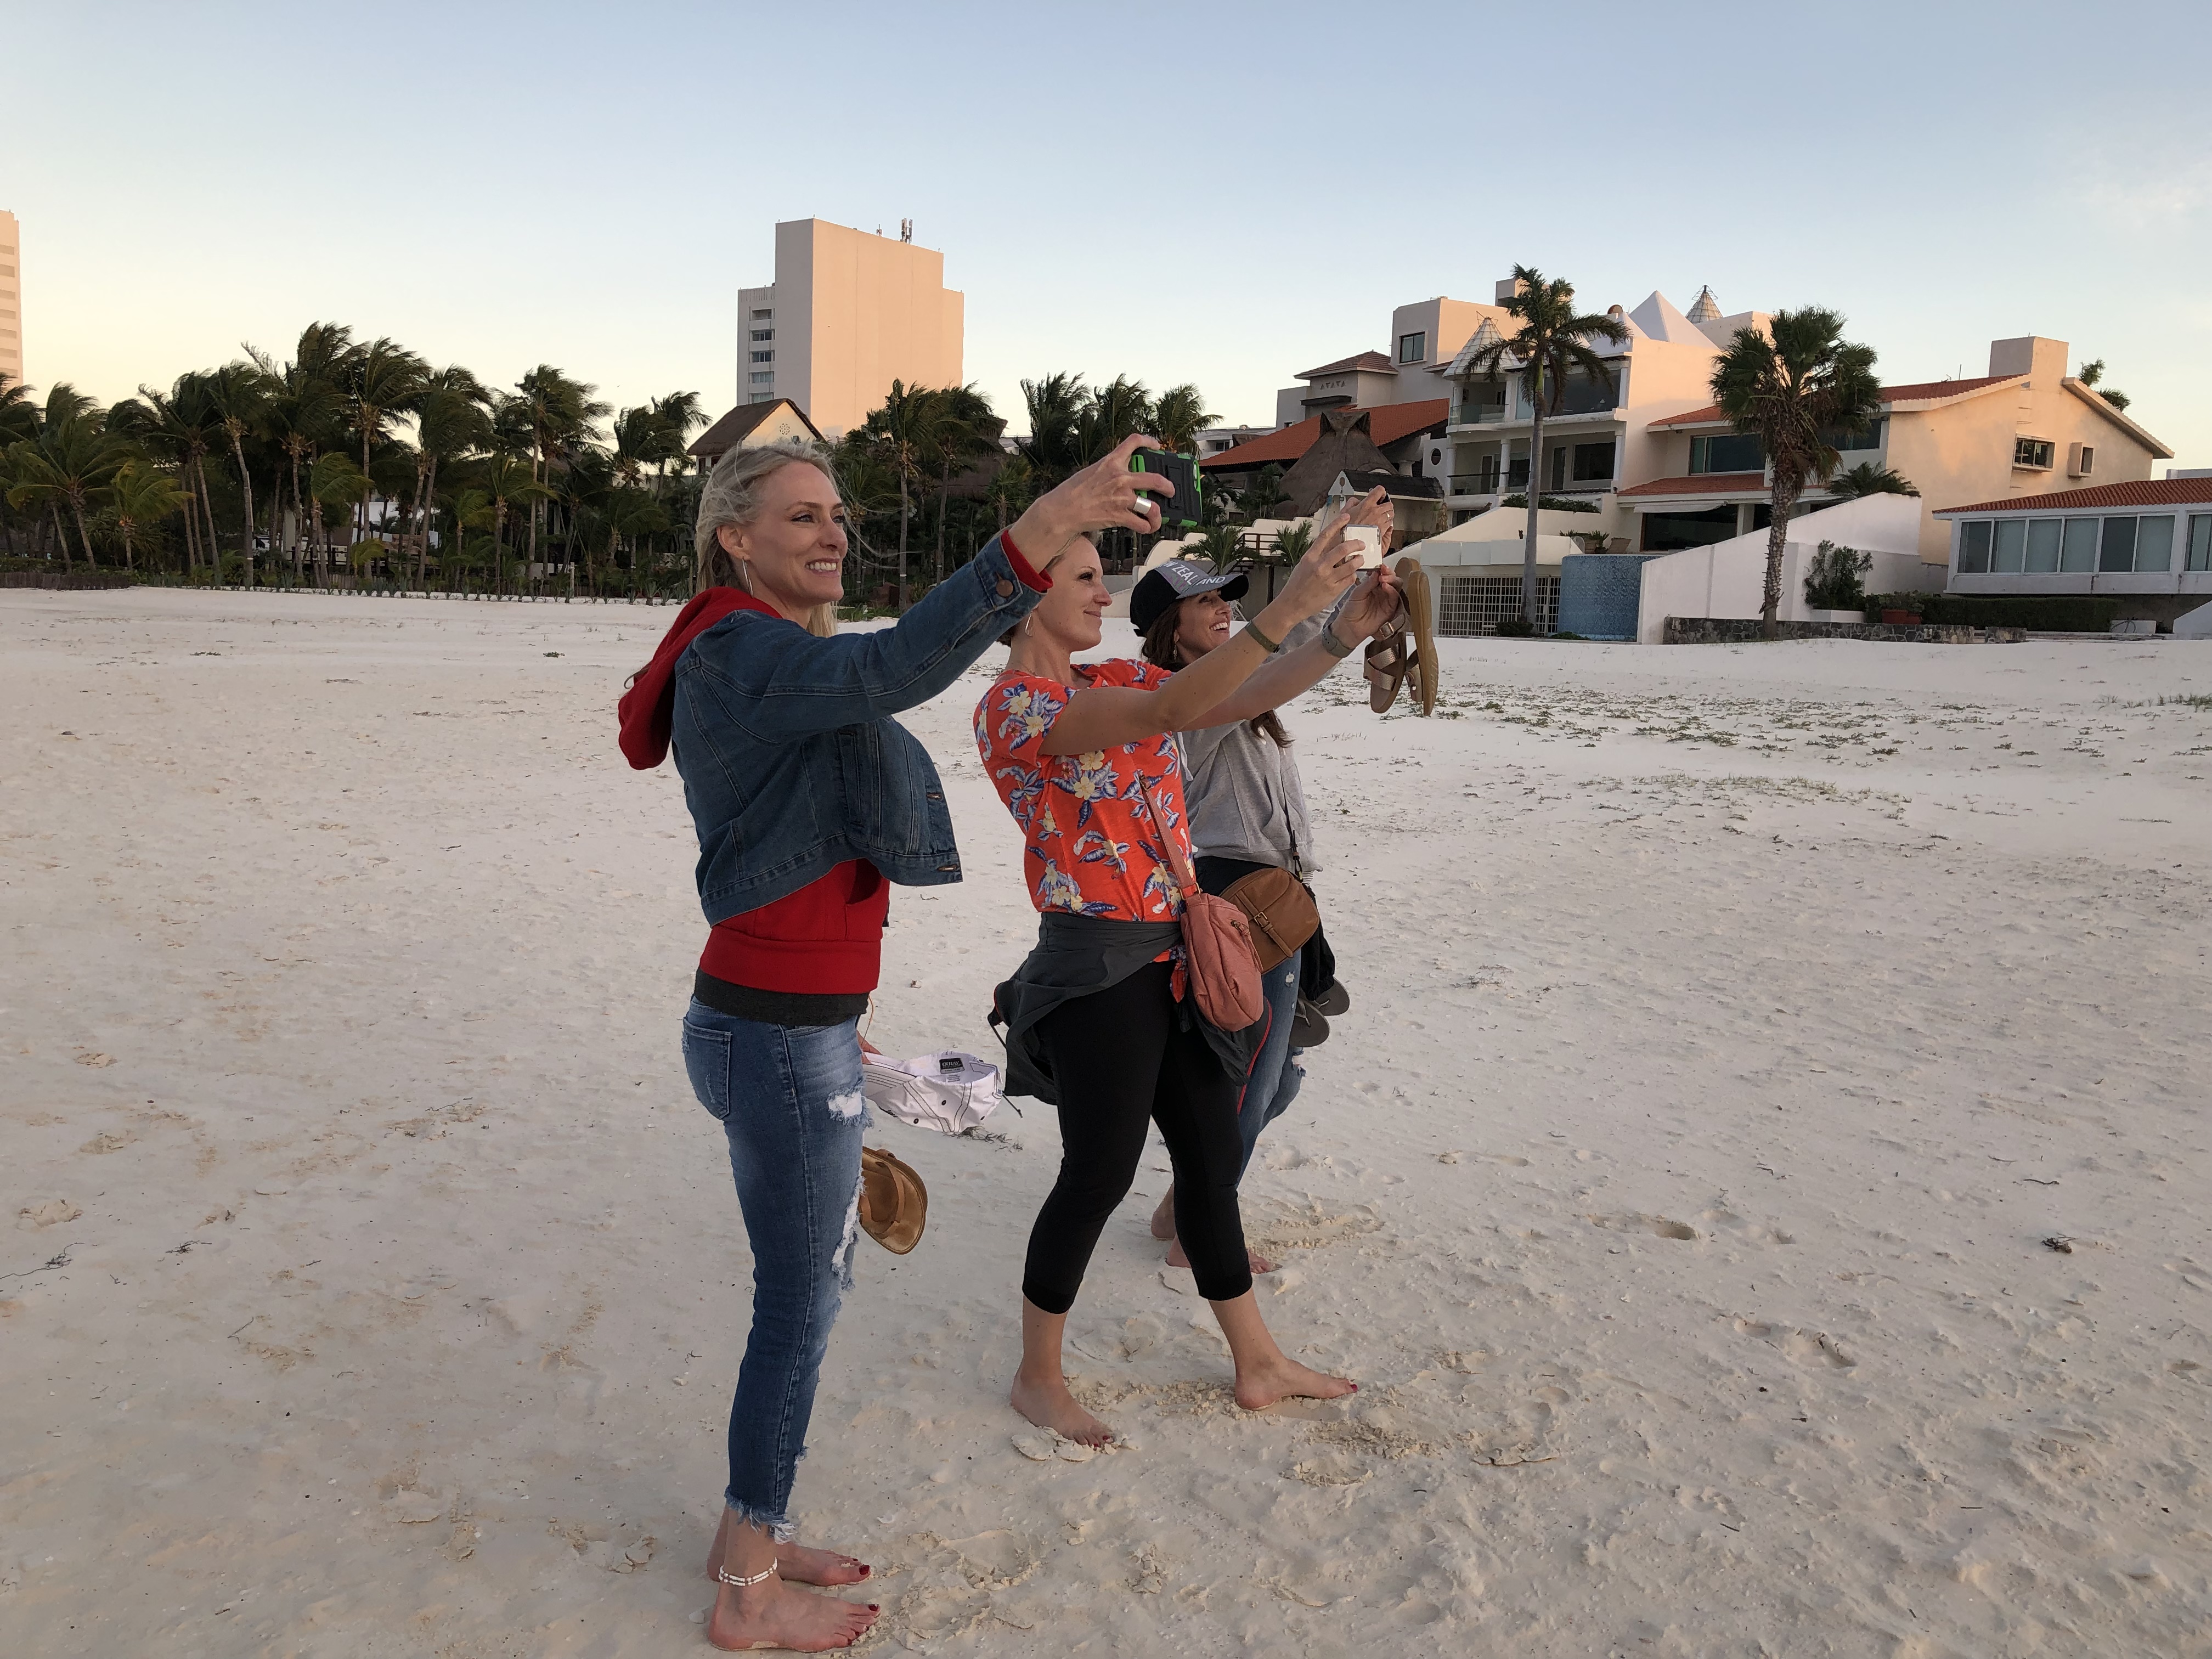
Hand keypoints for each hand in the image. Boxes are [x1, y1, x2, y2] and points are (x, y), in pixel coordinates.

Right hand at [1008, 434, 1170, 560]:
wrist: (1063, 510)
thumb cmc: (1073, 492)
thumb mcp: (1091, 472)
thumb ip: (1110, 471)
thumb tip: (1124, 477)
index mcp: (1111, 462)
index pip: (1133, 442)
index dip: (1149, 441)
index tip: (1157, 446)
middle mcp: (1120, 478)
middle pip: (1155, 478)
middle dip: (1168, 486)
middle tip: (1170, 490)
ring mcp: (1121, 498)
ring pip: (1152, 506)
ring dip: (1158, 515)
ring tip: (1158, 518)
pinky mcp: (1119, 516)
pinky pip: (1141, 523)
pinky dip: (1146, 527)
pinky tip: (1145, 527)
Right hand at [1271, 487, 1383, 623]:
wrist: (1291, 605)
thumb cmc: (1296, 586)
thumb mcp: (1303, 565)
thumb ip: (1317, 556)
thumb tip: (1331, 546)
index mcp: (1310, 557)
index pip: (1325, 535)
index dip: (1337, 524)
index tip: (1346, 517)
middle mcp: (1319, 566)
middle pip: (1343, 548)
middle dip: (1356, 544)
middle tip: (1361, 544)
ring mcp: (1327, 578)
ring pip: (1351, 564)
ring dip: (1358, 560)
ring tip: (1360, 559)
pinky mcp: (1333, 590)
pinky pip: (1349, 579)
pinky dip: (1353, 575)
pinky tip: (1352, 574)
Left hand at [1332, 564, 1403, 643]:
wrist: (1350, 626)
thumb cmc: (1351, 610)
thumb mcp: (1357, 593)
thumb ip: (1368, 583)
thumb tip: (1376, 571)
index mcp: (1373, 584)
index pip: (1381, 572)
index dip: (1383, 567)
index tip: (1381, 564)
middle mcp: (1381, 590)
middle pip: (1391, 577)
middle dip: (1389, 572)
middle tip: (1383, 570)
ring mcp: (1386, 598)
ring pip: (1396, 585)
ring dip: (1391, 579)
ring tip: (1383, 578)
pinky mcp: (1390, 608)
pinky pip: (1395, 597)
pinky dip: (1392, 590)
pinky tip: (1386, 587)